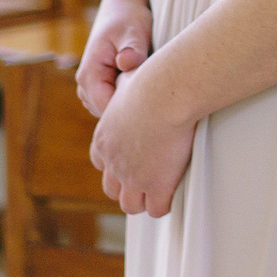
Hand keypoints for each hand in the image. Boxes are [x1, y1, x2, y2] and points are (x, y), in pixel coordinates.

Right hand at [76, 0, 153, 116]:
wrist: (122, 7)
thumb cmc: (129, 17)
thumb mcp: (134, 30)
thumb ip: (132, 48)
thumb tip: (126, 62)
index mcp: (89, 75)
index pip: (108, 111)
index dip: (133, 112)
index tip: (157, 104)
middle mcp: (84, 86)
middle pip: (110, 116)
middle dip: (133, 112)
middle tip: (160, 98)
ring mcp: (90, 90)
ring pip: (112, 112)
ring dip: (131, 106)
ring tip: (153, 89)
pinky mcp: (100, 89)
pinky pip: (115, 105)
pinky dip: (130, 100)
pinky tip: (146, 88)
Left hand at [90, 53, 195, 216]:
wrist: (165, 95)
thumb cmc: (151, 81)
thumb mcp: (128, 82)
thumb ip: (125, 87)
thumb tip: (128, 68)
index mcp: (104, 139)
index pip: (101, 163)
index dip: (117, 163)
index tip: (133, 158)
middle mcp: (113, 163)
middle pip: (112, 189)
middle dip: (128, 187)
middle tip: (148, 179)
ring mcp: (134, 178)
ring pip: (131, 205)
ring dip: (145, 200)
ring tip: (161, 191)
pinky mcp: (157, 186)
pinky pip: (157, 209)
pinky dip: (165, 204)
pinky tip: (175, 193)